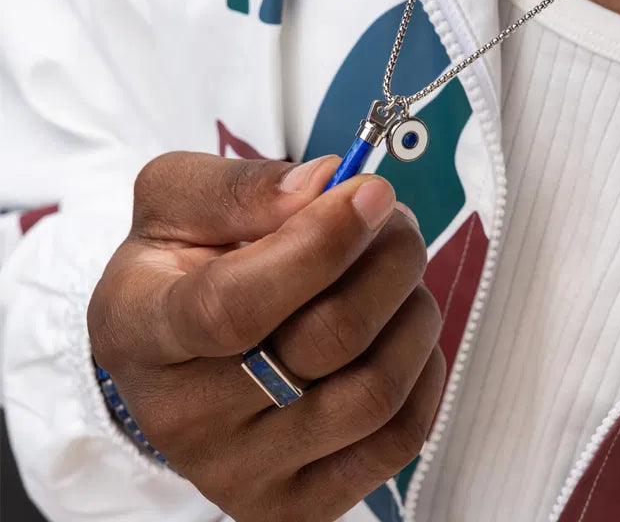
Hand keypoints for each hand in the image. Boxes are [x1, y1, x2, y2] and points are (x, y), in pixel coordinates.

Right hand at [87, 152, 444, 521]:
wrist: (173, 352)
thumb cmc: (177, 265)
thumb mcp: (176, 200)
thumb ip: (241, 186)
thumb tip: (323, 188)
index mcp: (139, 329)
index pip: (233, 305)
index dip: (318, 245)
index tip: (370, 193)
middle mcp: (183, 417)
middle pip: (325, 342)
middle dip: (387, 261)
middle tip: (395, 219)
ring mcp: (239, 472)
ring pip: (373, 391)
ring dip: (412, 310)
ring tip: (399, 270)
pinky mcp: (293, 502)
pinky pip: (396, 440)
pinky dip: (423, 370)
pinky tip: (401, 329)